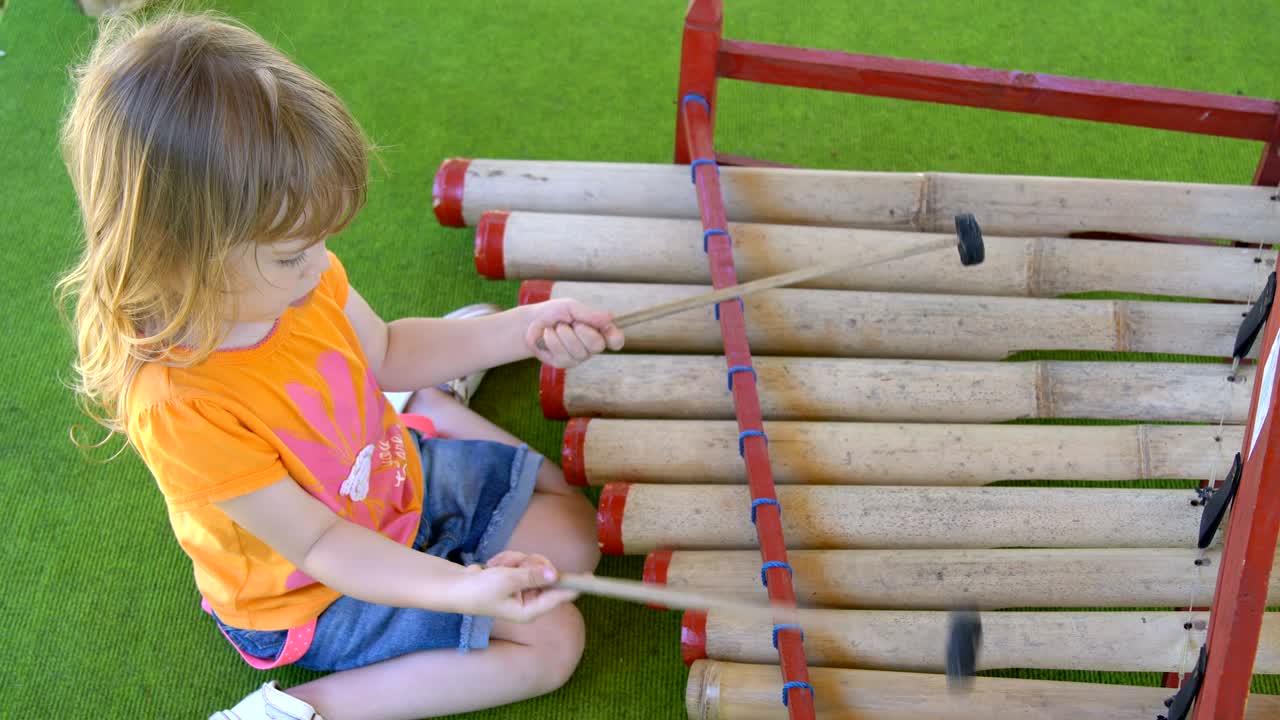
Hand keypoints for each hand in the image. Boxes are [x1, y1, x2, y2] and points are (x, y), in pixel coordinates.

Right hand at [454, 551, 577, 622]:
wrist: (456, 587)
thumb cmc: (479, 590)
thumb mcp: (507, 580)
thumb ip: (532, 576)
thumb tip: (555, 574)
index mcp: (531, 609)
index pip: (560, 596)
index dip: (575, 584)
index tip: (591, 576)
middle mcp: (531, 600)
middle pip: (548, 574)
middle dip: (530, 564)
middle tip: (513, 566)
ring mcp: (524, 588)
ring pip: (534, 563)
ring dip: (515, 560)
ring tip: (497, 567)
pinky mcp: (517, 578)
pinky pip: (522, 560)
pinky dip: (508, 559)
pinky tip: (494, 566)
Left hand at [524, 299, 624, 367]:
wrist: (531, 322)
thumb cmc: (555, 313)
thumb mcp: (571, 307)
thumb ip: (589, 314)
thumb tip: (610, 316)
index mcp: (598, 331)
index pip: (616, 340)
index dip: (615, 337)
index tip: (609, 331)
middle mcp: (591, 347)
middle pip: (597, 345)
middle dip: (582, 331)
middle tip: (571, 323)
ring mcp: (577, 357)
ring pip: (578, 350)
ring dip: (563, 333)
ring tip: (556, 327)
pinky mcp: (562, 364)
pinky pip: (561, 354)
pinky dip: (551, 339)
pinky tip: (548, 335)